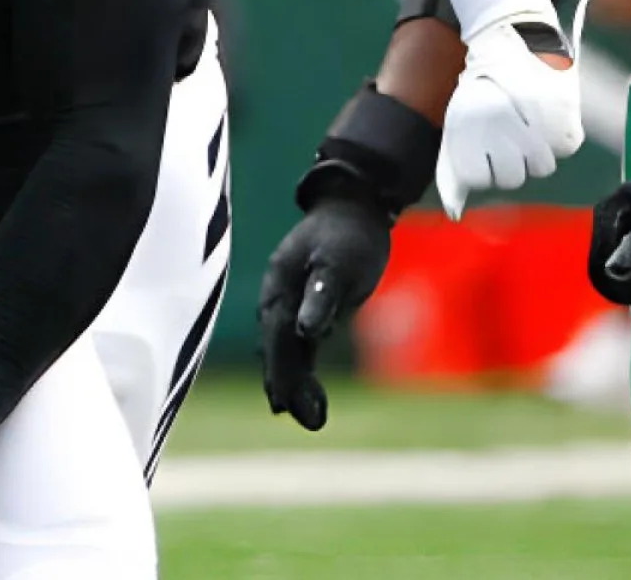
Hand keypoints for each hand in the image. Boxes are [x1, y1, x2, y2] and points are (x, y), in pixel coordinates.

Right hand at [260, 188, 391, 429]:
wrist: (352, 210)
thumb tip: (305, 332)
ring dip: (295, 384)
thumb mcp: (338, 262)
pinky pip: (299, 347)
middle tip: (304, 419)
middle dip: (286, 385)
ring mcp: (291, 306)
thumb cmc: (347, 235)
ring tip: (312, 418)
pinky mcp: (309, 310)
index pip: (278, 337)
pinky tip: (308, 396)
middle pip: (278, 350)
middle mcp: (279, 300)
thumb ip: (322, 295)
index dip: (280, 371)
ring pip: (287, 352)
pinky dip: (303, 371)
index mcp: (279, 288)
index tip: (282, 403)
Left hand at [436, 13, 584, 216]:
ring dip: (537, 151)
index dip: (483, 167)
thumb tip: (454, 211)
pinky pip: (567, 146)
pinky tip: (547, 115)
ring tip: (529, 124)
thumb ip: (456, 162)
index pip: (481, 180)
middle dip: (510, 161)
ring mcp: (539, 127)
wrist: (515, 35)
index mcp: (470, 129)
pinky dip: (560, 135)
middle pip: (514, 178)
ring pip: (544, 167)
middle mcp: (504, 131)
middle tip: (509, 135)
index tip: (484, 150)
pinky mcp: (569, 117)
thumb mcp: (459, 117)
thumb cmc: (483, 83)